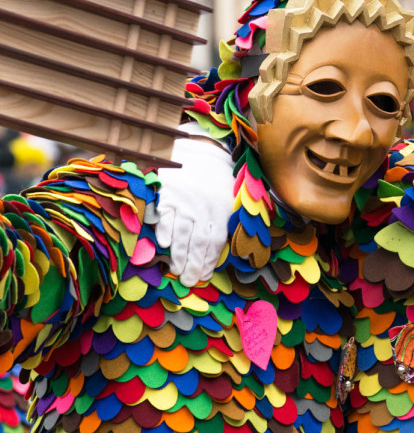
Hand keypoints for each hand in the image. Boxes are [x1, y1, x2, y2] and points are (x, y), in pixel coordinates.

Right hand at [156, 135, 235, 286]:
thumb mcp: (230, 200)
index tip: (203, 276)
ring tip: (176, 271)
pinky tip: (164, 245)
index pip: (215, 242)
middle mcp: (203, 208)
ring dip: (178, 256)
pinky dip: (164, 232)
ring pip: (181, 234)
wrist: (201, 151)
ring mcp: (184, 201)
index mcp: (221, 211)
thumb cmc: (217, 182)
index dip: (209, 262)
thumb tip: (227, 251)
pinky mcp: (166, 195)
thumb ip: (226, 224)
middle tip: (188, 281)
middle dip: (193, 266)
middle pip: (198, 243)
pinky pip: (165, 217)